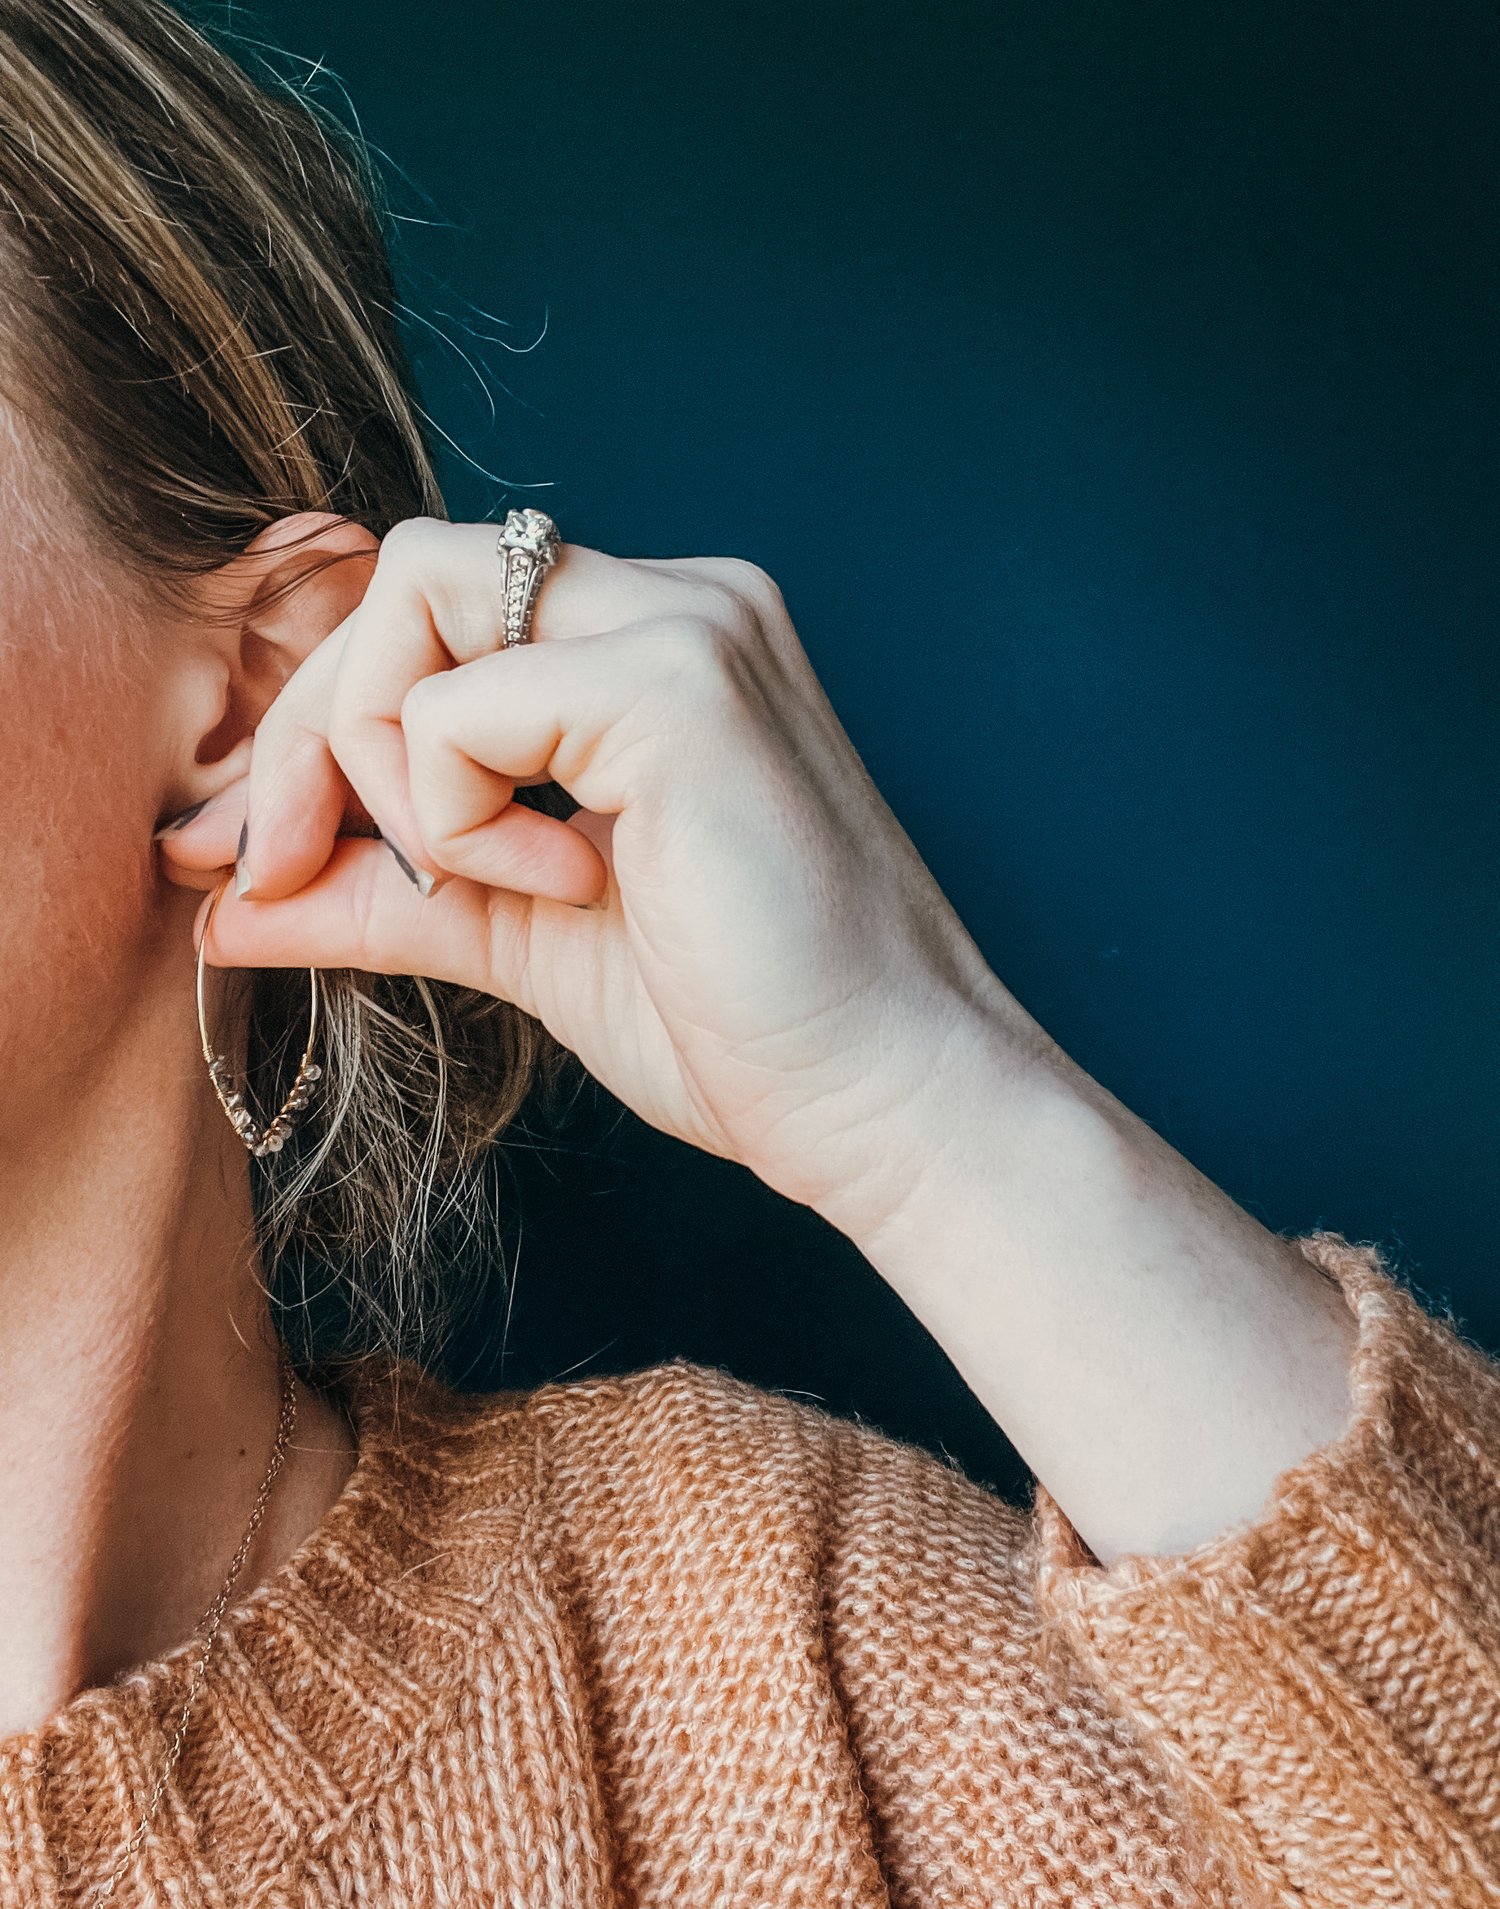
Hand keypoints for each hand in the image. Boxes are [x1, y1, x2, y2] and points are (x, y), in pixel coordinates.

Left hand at [157, 519, 1021, 1236]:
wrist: (884, 1104)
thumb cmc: (740, 1029)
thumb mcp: (524, 940)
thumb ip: (388, 894)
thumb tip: (226, 899)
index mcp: (655, 649)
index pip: (436, 605)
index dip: (325, 718)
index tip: (269, 853)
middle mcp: (682, 604)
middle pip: (409, 570)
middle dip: (312, 723)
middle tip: (287, 863)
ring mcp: (691, 630)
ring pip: (418, 590)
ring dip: (387, 757)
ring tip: (476, 885)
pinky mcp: (681, 692)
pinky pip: (464, 705)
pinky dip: (457, 813)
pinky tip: (556, 891)